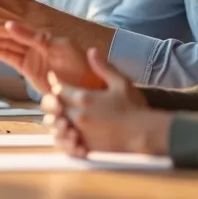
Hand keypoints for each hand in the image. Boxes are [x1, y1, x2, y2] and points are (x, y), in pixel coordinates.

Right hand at [0, 21, 104, 93]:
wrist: (88, 88)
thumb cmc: (79, 64)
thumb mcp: (58, 47)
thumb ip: (33, 36)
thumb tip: (9, 24)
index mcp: (42, 32)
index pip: (16, 25)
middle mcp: (34, 41)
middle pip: (7, 34)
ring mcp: (30, 54)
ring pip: (4, 46)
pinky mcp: (26, 68)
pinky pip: (7, 58)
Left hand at [41, 47, 164, 156]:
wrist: (144, 135)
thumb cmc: (134, 108)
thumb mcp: (120, 83)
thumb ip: (103, 67)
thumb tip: (91, 51)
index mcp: (84, 98)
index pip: (58, 88)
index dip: (55, 82)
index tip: (54, 78)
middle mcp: (77, 115)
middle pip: (53, 106)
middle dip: (53, 101)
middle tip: (55, 98)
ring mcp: (80, 133)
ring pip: (56, 125)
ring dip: (56, 119)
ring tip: (60, 116)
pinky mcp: (84, 148)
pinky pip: (64, 142)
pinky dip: (63, 137)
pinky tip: (69, 132)